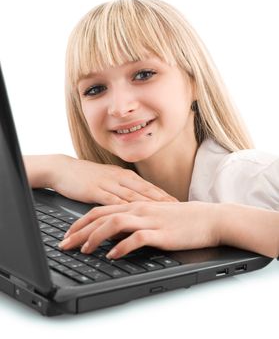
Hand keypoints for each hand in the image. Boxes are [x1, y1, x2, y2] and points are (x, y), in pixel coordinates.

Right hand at [50, 155, 177, 204]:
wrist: (63, 168)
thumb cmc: (86, 176)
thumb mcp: (108, 180)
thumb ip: (122, 189)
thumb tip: (136, 199)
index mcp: (124, 175)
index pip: (148, 187)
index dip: (164, 195)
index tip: (179, 203)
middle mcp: (120, 178)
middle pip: (145, 191)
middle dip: (163, 200)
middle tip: (180, 209)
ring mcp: (108, 183)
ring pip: (133, 196)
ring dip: (150, 205)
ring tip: (164, 213)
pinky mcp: (95, 191)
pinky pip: (112, 201)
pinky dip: (125, 209)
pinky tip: (134, 216)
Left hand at [59, 201, 219, 258]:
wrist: (209, 218)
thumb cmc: (183, 218)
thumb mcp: (153, 216)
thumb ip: (133, 221)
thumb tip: (113, 233)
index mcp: (135, 204)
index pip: (100, 210)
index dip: (81, 221)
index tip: (68, 234)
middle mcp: (138, 209)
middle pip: (100, 216)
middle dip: (79, 230)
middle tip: (65, 244)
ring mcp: (149, 220)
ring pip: (113, 224)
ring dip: (95, 237)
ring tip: (85, 250)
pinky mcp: (160, 233)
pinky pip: (136, 238)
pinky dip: (121, 247)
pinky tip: (112, 256)